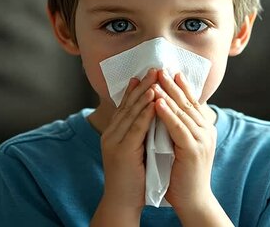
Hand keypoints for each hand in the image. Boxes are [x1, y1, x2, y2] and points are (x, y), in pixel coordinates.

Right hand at [92, 69, 157, 225]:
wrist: (122, 201)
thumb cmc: (134, 177)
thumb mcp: (137, 148)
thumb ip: (142, 132)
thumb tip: (156, 114)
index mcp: (116, 132)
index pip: (128, 104)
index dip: (139, 87)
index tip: (150, 72)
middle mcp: (112, 133)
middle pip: (129, 103)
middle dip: (144, 84)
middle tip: (155, 67)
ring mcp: (115, 141)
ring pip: (132, 112)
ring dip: (145, 93)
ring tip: (156, 77)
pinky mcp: (122, 150)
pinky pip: (136, 127)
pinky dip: (146, 112)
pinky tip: (155, 100)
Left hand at [153, 70, 230, 225]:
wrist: (193, 200)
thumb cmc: (183, 176)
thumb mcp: (181, 146)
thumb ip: (177, 130)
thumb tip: (164, 113)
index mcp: (205, 129)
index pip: (193, 102)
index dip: (182, 86)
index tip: (171, 71)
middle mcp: (207, 130)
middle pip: (189, 102)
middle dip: (173, 84)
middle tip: (161, 67)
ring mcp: (202, 139)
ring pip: (183, 111)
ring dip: (168, 94)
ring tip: (157, 79)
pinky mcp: (194, 149)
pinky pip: (178, 126)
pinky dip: (167, 113)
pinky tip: (157, 102)